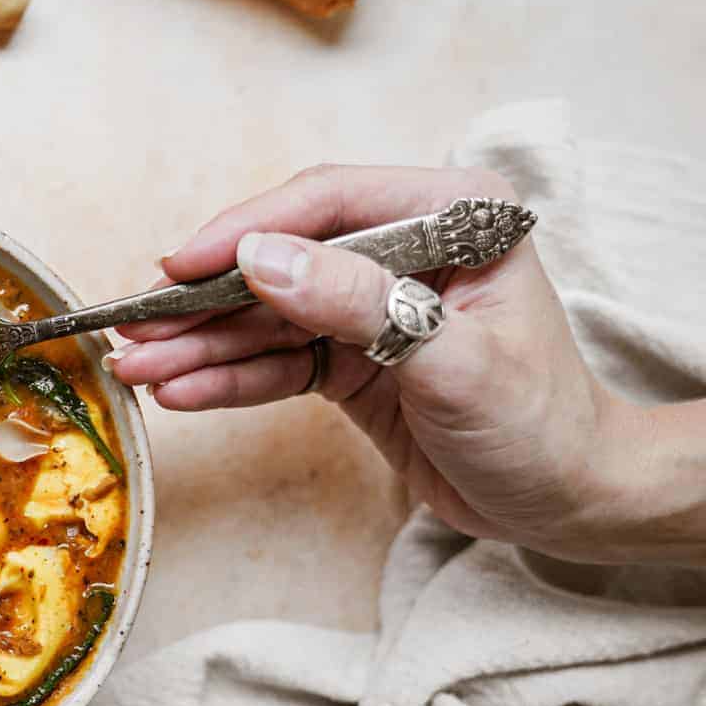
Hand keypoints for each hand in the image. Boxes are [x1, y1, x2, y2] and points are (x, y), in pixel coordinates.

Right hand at [109, 164, 639, 562]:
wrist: (570, 503)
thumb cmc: (540, 424)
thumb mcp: (453, 361)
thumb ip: (357, 303)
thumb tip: (259, 260)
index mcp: (451, 214)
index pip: (329, 201)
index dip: (248, 229)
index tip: (181, 264)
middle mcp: (403, 248)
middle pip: (282, 259)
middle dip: (206, 300)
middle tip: (135, 326)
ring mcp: (370, 306)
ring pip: (267, 315)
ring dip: (202, 345)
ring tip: (137, 368)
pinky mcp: (349, 359)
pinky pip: (275, 362)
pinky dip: (228, 380)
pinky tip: (179, 392)